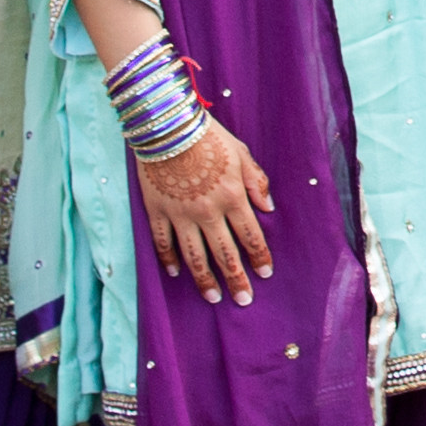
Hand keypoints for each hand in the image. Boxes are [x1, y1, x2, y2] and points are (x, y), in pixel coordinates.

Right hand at [137, 124, 277, 302]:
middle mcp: (208, 211)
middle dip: (236, 278)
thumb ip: (256, 181)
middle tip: (243, 300)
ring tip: (214, 297)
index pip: (250, 235)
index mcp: (231, 196)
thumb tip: (268, 208)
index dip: (259, 256)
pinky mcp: (157, 211)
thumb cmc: (208, 136)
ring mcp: (180, 214)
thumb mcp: (240, 153)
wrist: (167, 125)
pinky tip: (175, 273)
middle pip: (225, 253)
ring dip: (205, 278)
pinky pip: (162, 242)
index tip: (265, 274)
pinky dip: (168, 259)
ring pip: (194, 255)